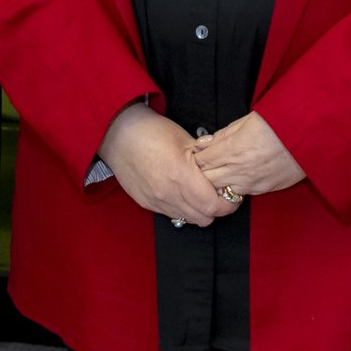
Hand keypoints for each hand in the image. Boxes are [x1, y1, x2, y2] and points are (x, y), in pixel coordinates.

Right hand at [100, 102, 237, 225]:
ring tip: (200, 193)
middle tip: (220, 195)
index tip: (232, 196)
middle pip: (203, 218)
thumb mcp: (185, 139)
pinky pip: (171, 214)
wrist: (118, 134)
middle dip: (216, 209)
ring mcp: (156, 201)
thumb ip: (205, 159)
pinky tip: (181, 192)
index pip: (213, 206)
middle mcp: (168, 193)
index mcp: (181, 176)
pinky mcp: (146, 203)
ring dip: (198, 210)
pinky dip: (182, 208)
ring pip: (188, 219)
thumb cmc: (151, 131)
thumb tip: (221, 169)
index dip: (228, 204)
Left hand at [191, 111, 305, 198]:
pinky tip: (238, 177)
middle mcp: (240, 169)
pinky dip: (236, 186)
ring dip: (218, 183)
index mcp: (233, 149)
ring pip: (223, 190)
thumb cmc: (281, 122)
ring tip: (220, 172)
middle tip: (202, 166)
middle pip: (207, 180)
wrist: (312, 135)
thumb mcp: (247, 121)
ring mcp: (252, 182)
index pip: (201, 161)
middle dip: (202, 173)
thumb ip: (223, 134)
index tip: (196, 154)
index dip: (196, 158)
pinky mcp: (264, 189)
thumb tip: (205, 143)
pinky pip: (242, 192)